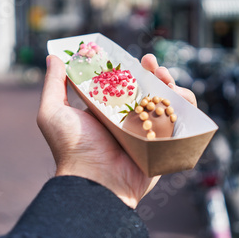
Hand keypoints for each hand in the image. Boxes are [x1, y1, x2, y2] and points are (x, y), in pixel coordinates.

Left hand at [37, 54, 195, 207]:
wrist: (95, 181)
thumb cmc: (72, 147)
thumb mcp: (53, 112)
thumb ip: (54, 84)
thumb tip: (53, 57)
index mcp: (105, 111)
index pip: (121, 83)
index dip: (128, 67)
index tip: (129, 56)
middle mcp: (127, 120)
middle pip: (146, 88)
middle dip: (151, 70)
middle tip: (149, 63)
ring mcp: (146, 130)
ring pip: (164, 100)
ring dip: (169, 82)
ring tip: (164, 75)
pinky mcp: (163, 142)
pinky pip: (180, 120)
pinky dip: (185, 104)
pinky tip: (178, 94)